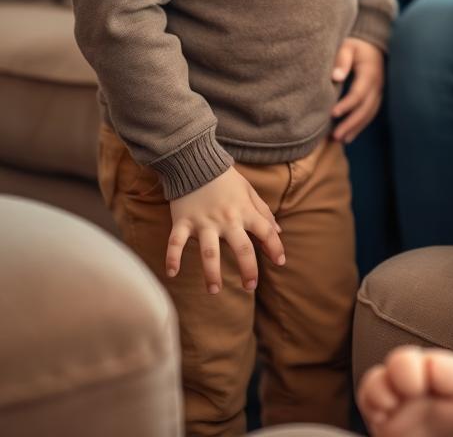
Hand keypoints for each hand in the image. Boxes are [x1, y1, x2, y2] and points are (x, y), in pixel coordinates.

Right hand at [166, 166, 284, 293]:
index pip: (265, 231)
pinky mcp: (183, 221)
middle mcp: (226, 219)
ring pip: (210, 252)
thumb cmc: (225, 178)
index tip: (279, 262)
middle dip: (248, 270)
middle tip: (250, 286)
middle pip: (242, 248)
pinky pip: (176, 242)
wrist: (196, 160)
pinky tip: (172, 273)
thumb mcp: (248, 191)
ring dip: (212, 273)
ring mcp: (204, 222)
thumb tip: (278, 231)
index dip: (275, 247)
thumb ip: (263, 212)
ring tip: (214, 290)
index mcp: (244, 211)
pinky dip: (172, 257)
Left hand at [331, 37, 383, 142]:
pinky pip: (371, 113)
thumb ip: (342, 59)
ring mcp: (379, 91)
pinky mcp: (377, 96)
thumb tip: (336, 77)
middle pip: (365, 108)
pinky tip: (350, 134)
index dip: (347, 105)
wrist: (373, 44)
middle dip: (351, 123)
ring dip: (356, 127)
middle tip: (335, 135)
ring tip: (341, 140)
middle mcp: (377, 85)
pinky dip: (361, 125)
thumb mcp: (348, 46)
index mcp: (369, 73)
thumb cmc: (356, 45)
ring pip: (369, 113)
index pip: (358, 93)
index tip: (332, 113)